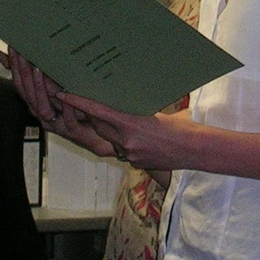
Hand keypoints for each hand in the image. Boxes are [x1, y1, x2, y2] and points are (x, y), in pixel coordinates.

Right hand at [8, 49, 115, 157]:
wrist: (98, 137)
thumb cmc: (80, 112)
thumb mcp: (64, 90)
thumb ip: (51, 77)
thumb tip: (41, 53)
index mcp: (38, 105)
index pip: (20, 84)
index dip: (15, 67)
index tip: (13, 48)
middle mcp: (43, 115)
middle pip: (27, 94)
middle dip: (23, 72)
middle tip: (22, 53)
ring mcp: (56, 125)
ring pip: (42, 108)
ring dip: (39, 87)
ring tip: (38, 69)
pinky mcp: (72, 132)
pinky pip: (67, 119)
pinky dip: (66, 107)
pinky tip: (66, 94)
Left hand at [53, 88, 189, 172]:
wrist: (196, 151)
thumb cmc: (182, 127)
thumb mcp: (157, 112)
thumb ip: (137, 110)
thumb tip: (125, 99)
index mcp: (131, 123)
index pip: (97, 111)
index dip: (78, 103)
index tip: (63, 95)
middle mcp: (126, 140)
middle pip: (99, 126)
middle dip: (92, 116)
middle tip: (85, 104)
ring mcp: (130, 154)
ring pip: (110, 139)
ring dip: (110, 130)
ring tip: (122, 122)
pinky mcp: (135, 163)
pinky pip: (122, 150)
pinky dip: (124, 143)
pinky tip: (138, 139)